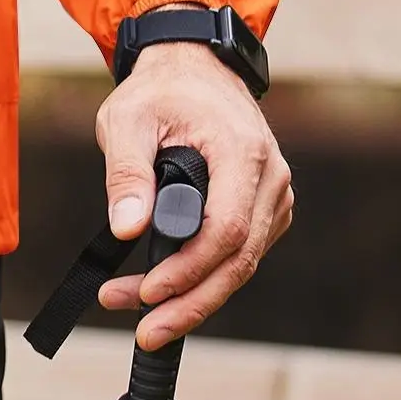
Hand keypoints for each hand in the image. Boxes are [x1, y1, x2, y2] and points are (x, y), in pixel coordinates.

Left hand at [95, 42, 292, 347]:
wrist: (193, 67)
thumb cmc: (160, 90)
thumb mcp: (127, 120)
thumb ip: (126, 174)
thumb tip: (127, 232)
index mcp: (243, 152)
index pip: (225, 230)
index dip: (187, 270)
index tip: (145, 292)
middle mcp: (270, 178)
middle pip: (238, 260)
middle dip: (189, 304)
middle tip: (145, 332)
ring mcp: (273, 196)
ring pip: (242, 265)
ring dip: (193, 297)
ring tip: (140, 316)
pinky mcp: (264, 209)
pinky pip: (240, 254)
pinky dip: (205, 277)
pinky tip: (165, 291)